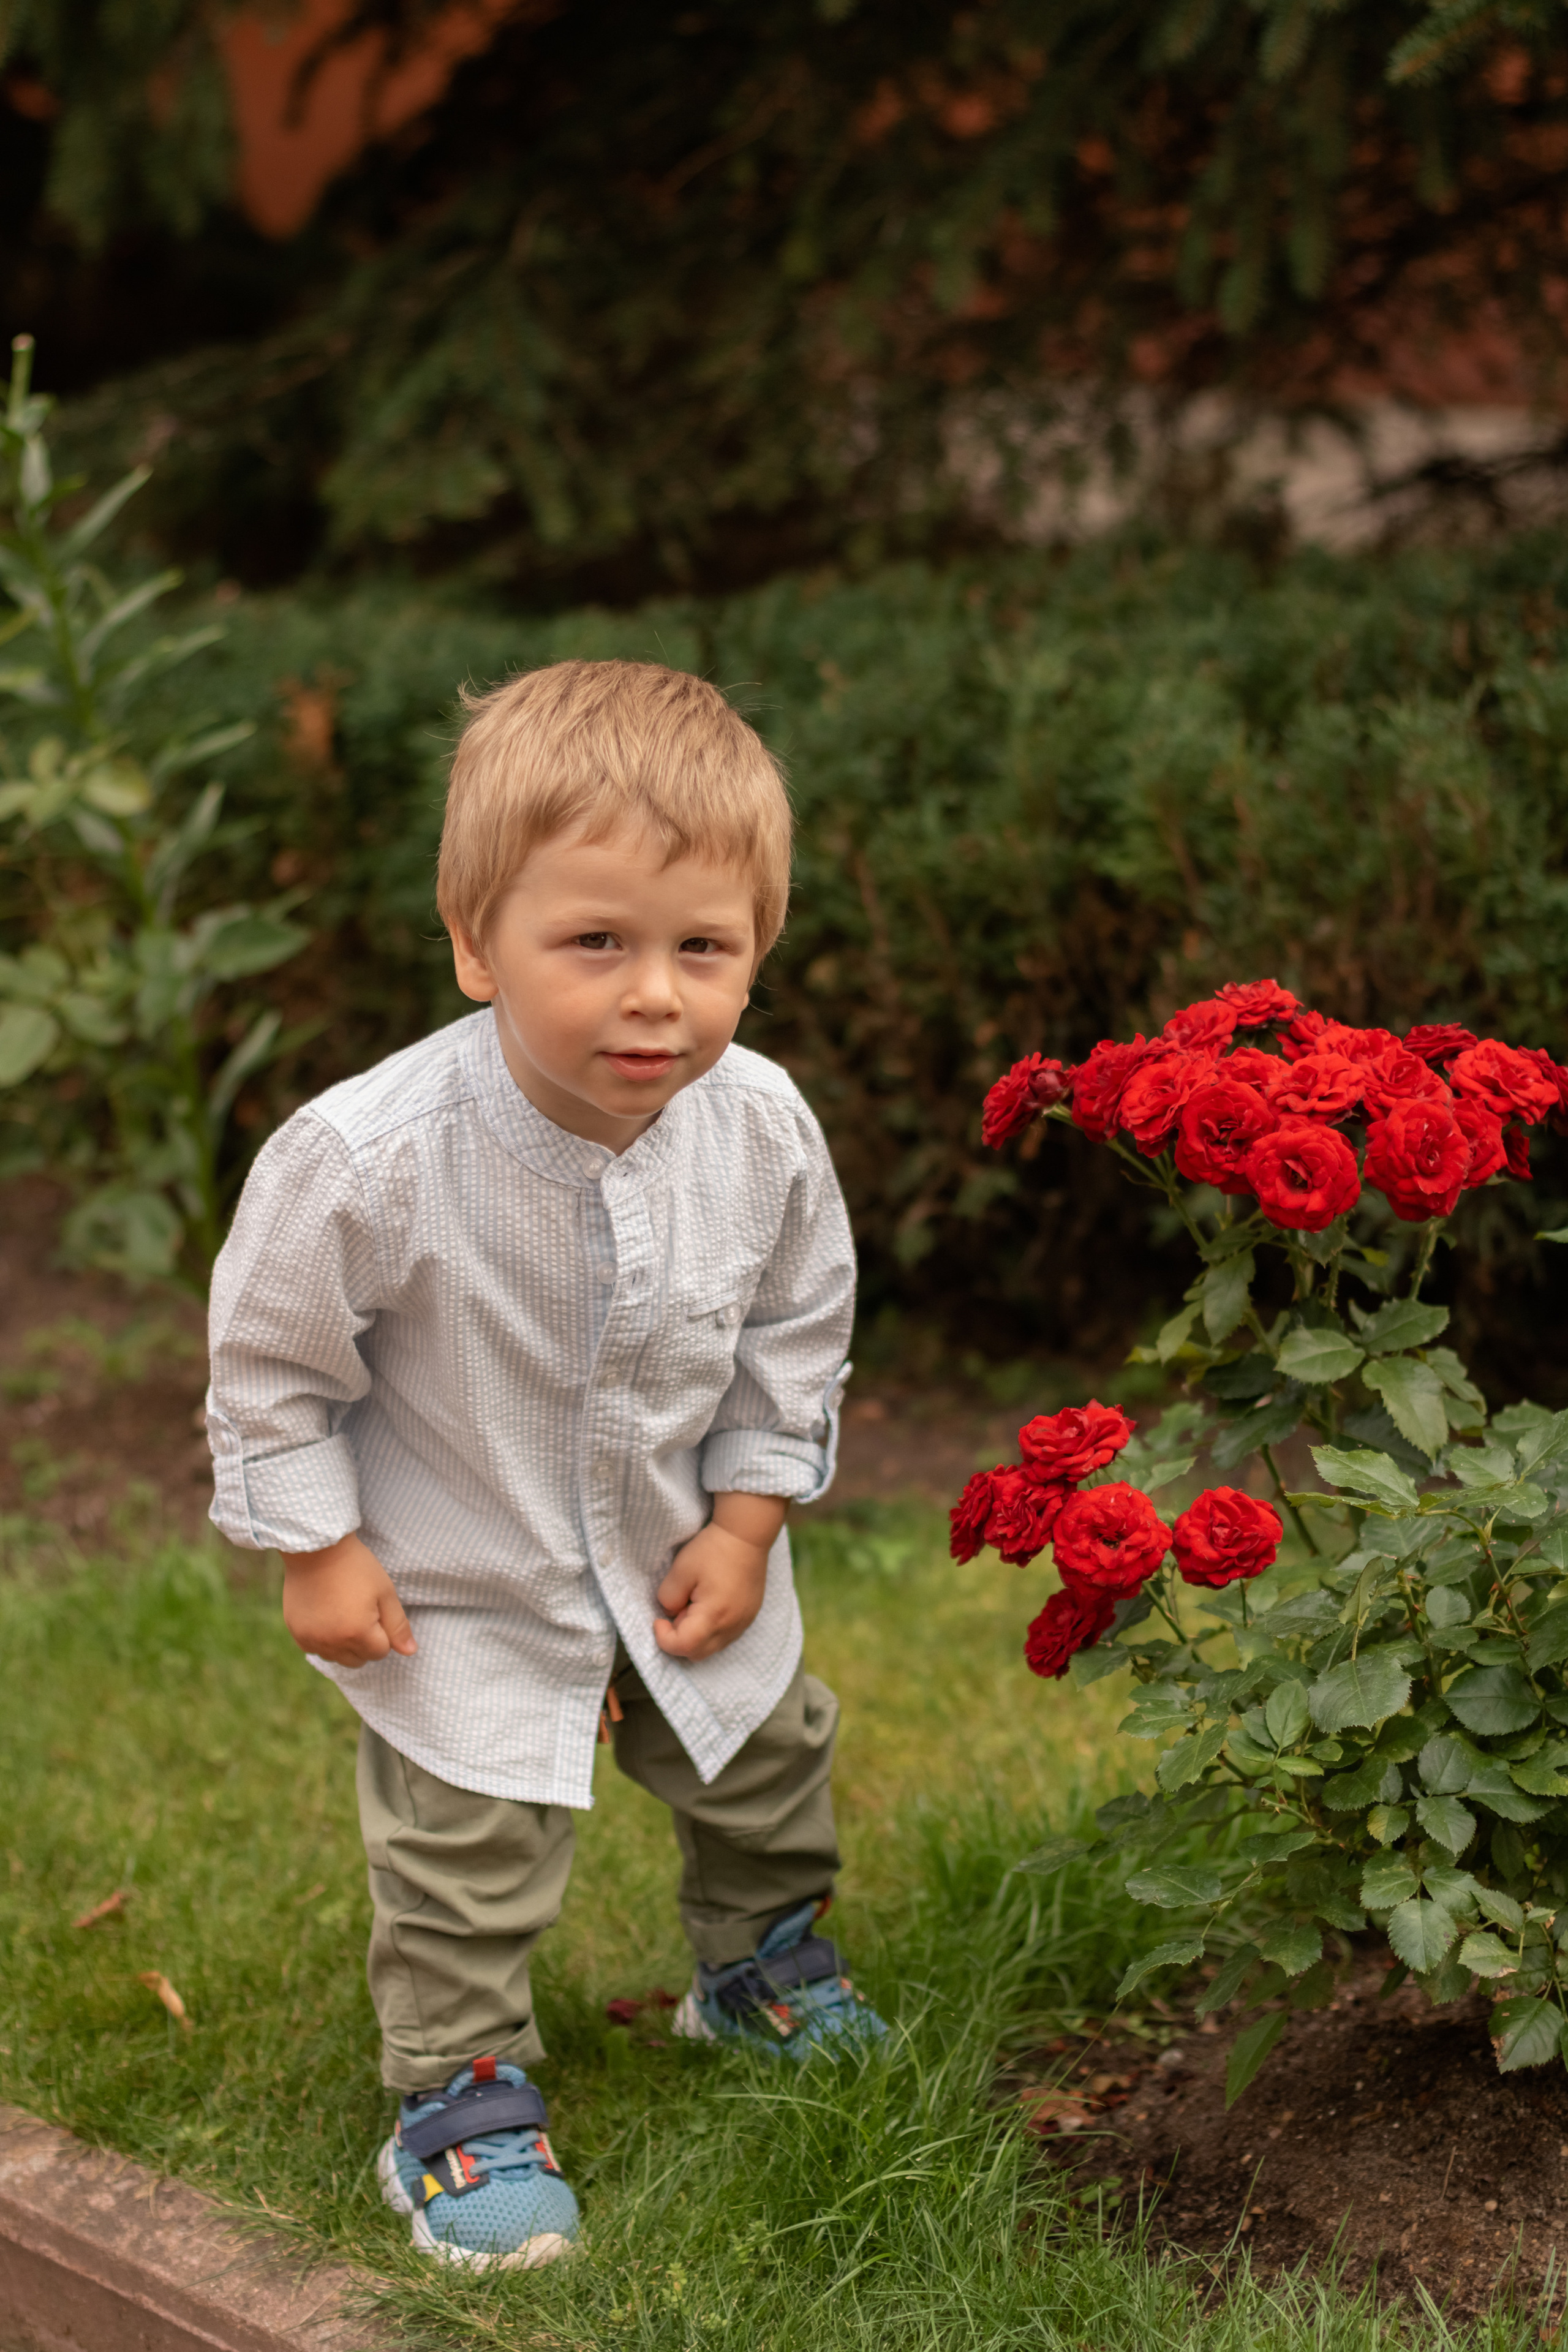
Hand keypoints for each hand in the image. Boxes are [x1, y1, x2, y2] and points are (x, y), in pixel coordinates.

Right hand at [281, 1531, 416, 1668]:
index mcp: (358, 1633)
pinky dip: (323, 1640)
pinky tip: (325, 1617)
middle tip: (360, 1611)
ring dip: (343, 1644)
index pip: (380, 1652)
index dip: (383, 1631)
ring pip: (336, 1658)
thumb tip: (410, 1652)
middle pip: (358, 1660)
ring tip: (342, 1613)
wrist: (317, 1549)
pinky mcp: (297, 1633)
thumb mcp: (385, 1592)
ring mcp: (311, 1640)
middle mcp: (332, 1643)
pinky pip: (315, 1650)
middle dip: (365, 1642)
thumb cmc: (356, 1567)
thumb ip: (398, 1625)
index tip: (375, 1609)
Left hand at [654, 1492, 785, 1661]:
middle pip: (698, 1653)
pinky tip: (708, 1604)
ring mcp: (743, 1623)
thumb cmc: (713, 1549)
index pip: (683, 1646)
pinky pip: (725, 1636)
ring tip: (693, 1604)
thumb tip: (671, 1613)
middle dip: (679, 1639)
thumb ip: (668, 1598)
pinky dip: (710, 1629)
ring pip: (712, 1647)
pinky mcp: (749, 1616)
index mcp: (714, 1615)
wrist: (747, 1534)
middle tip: (676, 1610)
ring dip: (696, 1635)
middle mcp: (732, 1626)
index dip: (664, 1639)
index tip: (658, 1619)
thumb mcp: (680, 1570)